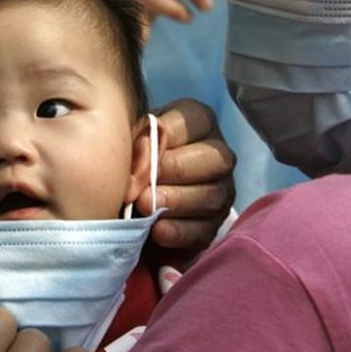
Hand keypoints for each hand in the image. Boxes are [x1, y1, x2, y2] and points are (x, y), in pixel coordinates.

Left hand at [136, 99, 235, 249]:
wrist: (128, 203)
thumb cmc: (130, 160)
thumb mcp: (131, 141)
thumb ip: (136, 139)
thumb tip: (142, 148)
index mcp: (198, 123)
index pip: (194, 120)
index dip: (166, 134)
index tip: (140, 148)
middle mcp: (217, 154)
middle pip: (215, 157)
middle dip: (177, 169)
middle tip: (145, 179)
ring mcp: (222, 190)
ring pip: (213, 194)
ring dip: (176, 201)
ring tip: (145, 207)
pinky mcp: (214, 224)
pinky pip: (206, 228)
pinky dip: (179, 230)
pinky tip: (157, 230)